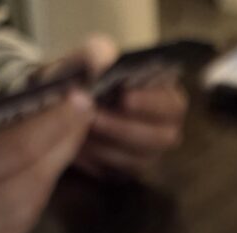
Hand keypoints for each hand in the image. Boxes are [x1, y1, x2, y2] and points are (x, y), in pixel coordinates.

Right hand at [0, 86, 93, 232]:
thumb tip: (8, 104)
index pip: (16, 149)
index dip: (53, 124)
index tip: (79, 100)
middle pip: (34, 178)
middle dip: (64, 143)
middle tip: (84, 113)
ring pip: (35, 202)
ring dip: (56, 167)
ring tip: (69, 136)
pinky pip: (25, 220)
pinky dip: (39, 191)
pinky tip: (45, 167)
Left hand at [70, 36, 188, 179]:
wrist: (61, 105)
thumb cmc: (83, 77)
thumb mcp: (85, 58)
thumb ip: (95, 53)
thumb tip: (103, 62)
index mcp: (163, 93)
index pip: (175, 104)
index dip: (153, 104)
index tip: (124, 98)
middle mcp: (163, 125)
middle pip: (165, 138)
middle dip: (126, 129)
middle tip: (94, 118)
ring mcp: (148, 152)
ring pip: (142, 160)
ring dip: (109, 147)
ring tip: (81, 132)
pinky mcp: (128, 171)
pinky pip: (121, 174)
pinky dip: (99, 162)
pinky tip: (80, 148)